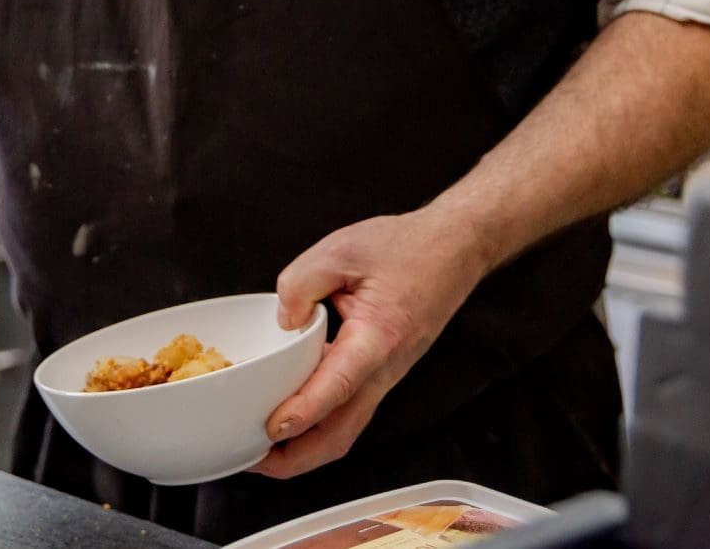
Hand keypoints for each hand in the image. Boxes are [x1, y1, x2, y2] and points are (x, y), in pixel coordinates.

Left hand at [251, 206, 495, 478]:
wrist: (453, 249)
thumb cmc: (405, 249)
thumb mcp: (341, 250)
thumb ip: (301, 283)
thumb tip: (282, 320)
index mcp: (377, 337)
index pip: (338, 385)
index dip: (304, 411)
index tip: (272, 428)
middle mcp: (385, 367)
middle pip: (342, 432)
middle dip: (298, 457)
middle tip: (256, 459)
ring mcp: (387, 375)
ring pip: (346, 427)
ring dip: (307, 446)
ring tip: (266, 449)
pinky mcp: (383, 372)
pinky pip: (351, 408)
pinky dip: (320, 422)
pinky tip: (294, 413)